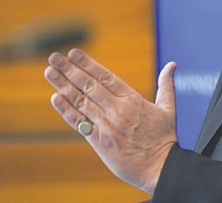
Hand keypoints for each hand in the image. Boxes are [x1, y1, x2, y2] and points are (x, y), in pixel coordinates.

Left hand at [44, 48, 177, 193]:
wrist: (160, 168)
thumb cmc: (164, 139)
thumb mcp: (168, 108)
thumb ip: (166, 85)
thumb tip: (172, 65)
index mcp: (133, 100)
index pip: (105, 77)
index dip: (88, 64)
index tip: (73, 53)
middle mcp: (117, 110)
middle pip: (89, 86)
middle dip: (70, 70)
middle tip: (54, 57)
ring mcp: (106, 126)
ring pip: (81, 102)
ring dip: (63, 86)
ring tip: (49, 72)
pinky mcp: (99, 142)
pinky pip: (79, 123)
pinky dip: (67, 110)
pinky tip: (55, 98)